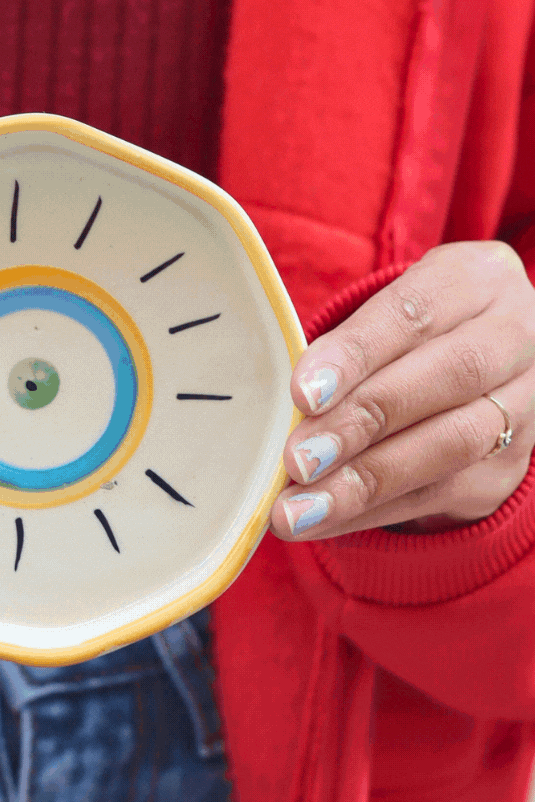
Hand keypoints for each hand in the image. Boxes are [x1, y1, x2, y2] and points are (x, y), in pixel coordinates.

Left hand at [271, 241, 534, 540]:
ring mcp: (523, 405)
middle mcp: (514, 337)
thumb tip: (290, 407)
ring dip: (365, 482)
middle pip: (446, 378)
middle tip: (297, 460)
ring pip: (451, 446)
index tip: (302, 393)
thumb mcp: (385, 312)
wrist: (481, 365)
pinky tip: (321, 521)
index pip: (415, 313)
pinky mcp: (509, 466)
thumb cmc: (408, 332)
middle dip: (361, 422)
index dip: (357, 354)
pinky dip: (373, 512)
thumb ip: (348, 347)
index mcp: (476, 279)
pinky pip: (441, 494)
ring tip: (298, 510)